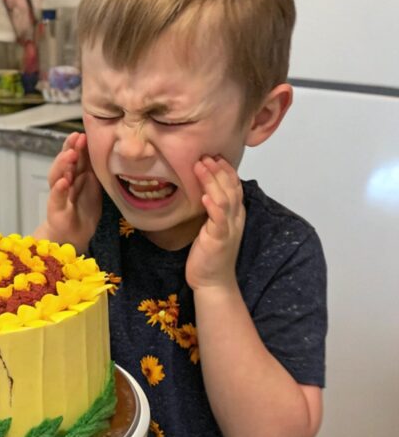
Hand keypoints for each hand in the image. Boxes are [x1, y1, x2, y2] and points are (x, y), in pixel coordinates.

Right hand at [36, 132, 101, 251]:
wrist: (75, 235)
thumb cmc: (84, 208)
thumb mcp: (94, 186)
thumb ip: (96, 170)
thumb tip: (110, 149)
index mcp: (75, 175)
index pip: (75, 156)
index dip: (77, 144)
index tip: (83, 133)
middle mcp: (65, 181)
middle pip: (64, 162)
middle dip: (69, 149)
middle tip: (77, 138)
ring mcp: (59, 195)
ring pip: (57, 176)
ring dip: (62, 164)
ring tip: (70, 155)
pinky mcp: (56, 210)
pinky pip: (56, 198)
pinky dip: (59, 189)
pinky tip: (63, 181)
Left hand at [185, 155, 244, 290]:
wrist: (212, 281)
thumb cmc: (209, 254)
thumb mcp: (211, 226)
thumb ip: (211, 209)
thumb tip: (201, 191)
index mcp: (234, 214)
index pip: (234, 185)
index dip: (226, 169)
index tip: (214, 155)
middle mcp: (235, 218)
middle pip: (231, 187)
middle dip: (218, 169)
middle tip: (205, 155)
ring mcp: (229, 228)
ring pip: (225, 198)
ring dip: (213, 181)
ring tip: (201, 166)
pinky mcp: (220, 239)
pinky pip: (218, 219)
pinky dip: (213, 206)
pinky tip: (204, 196)